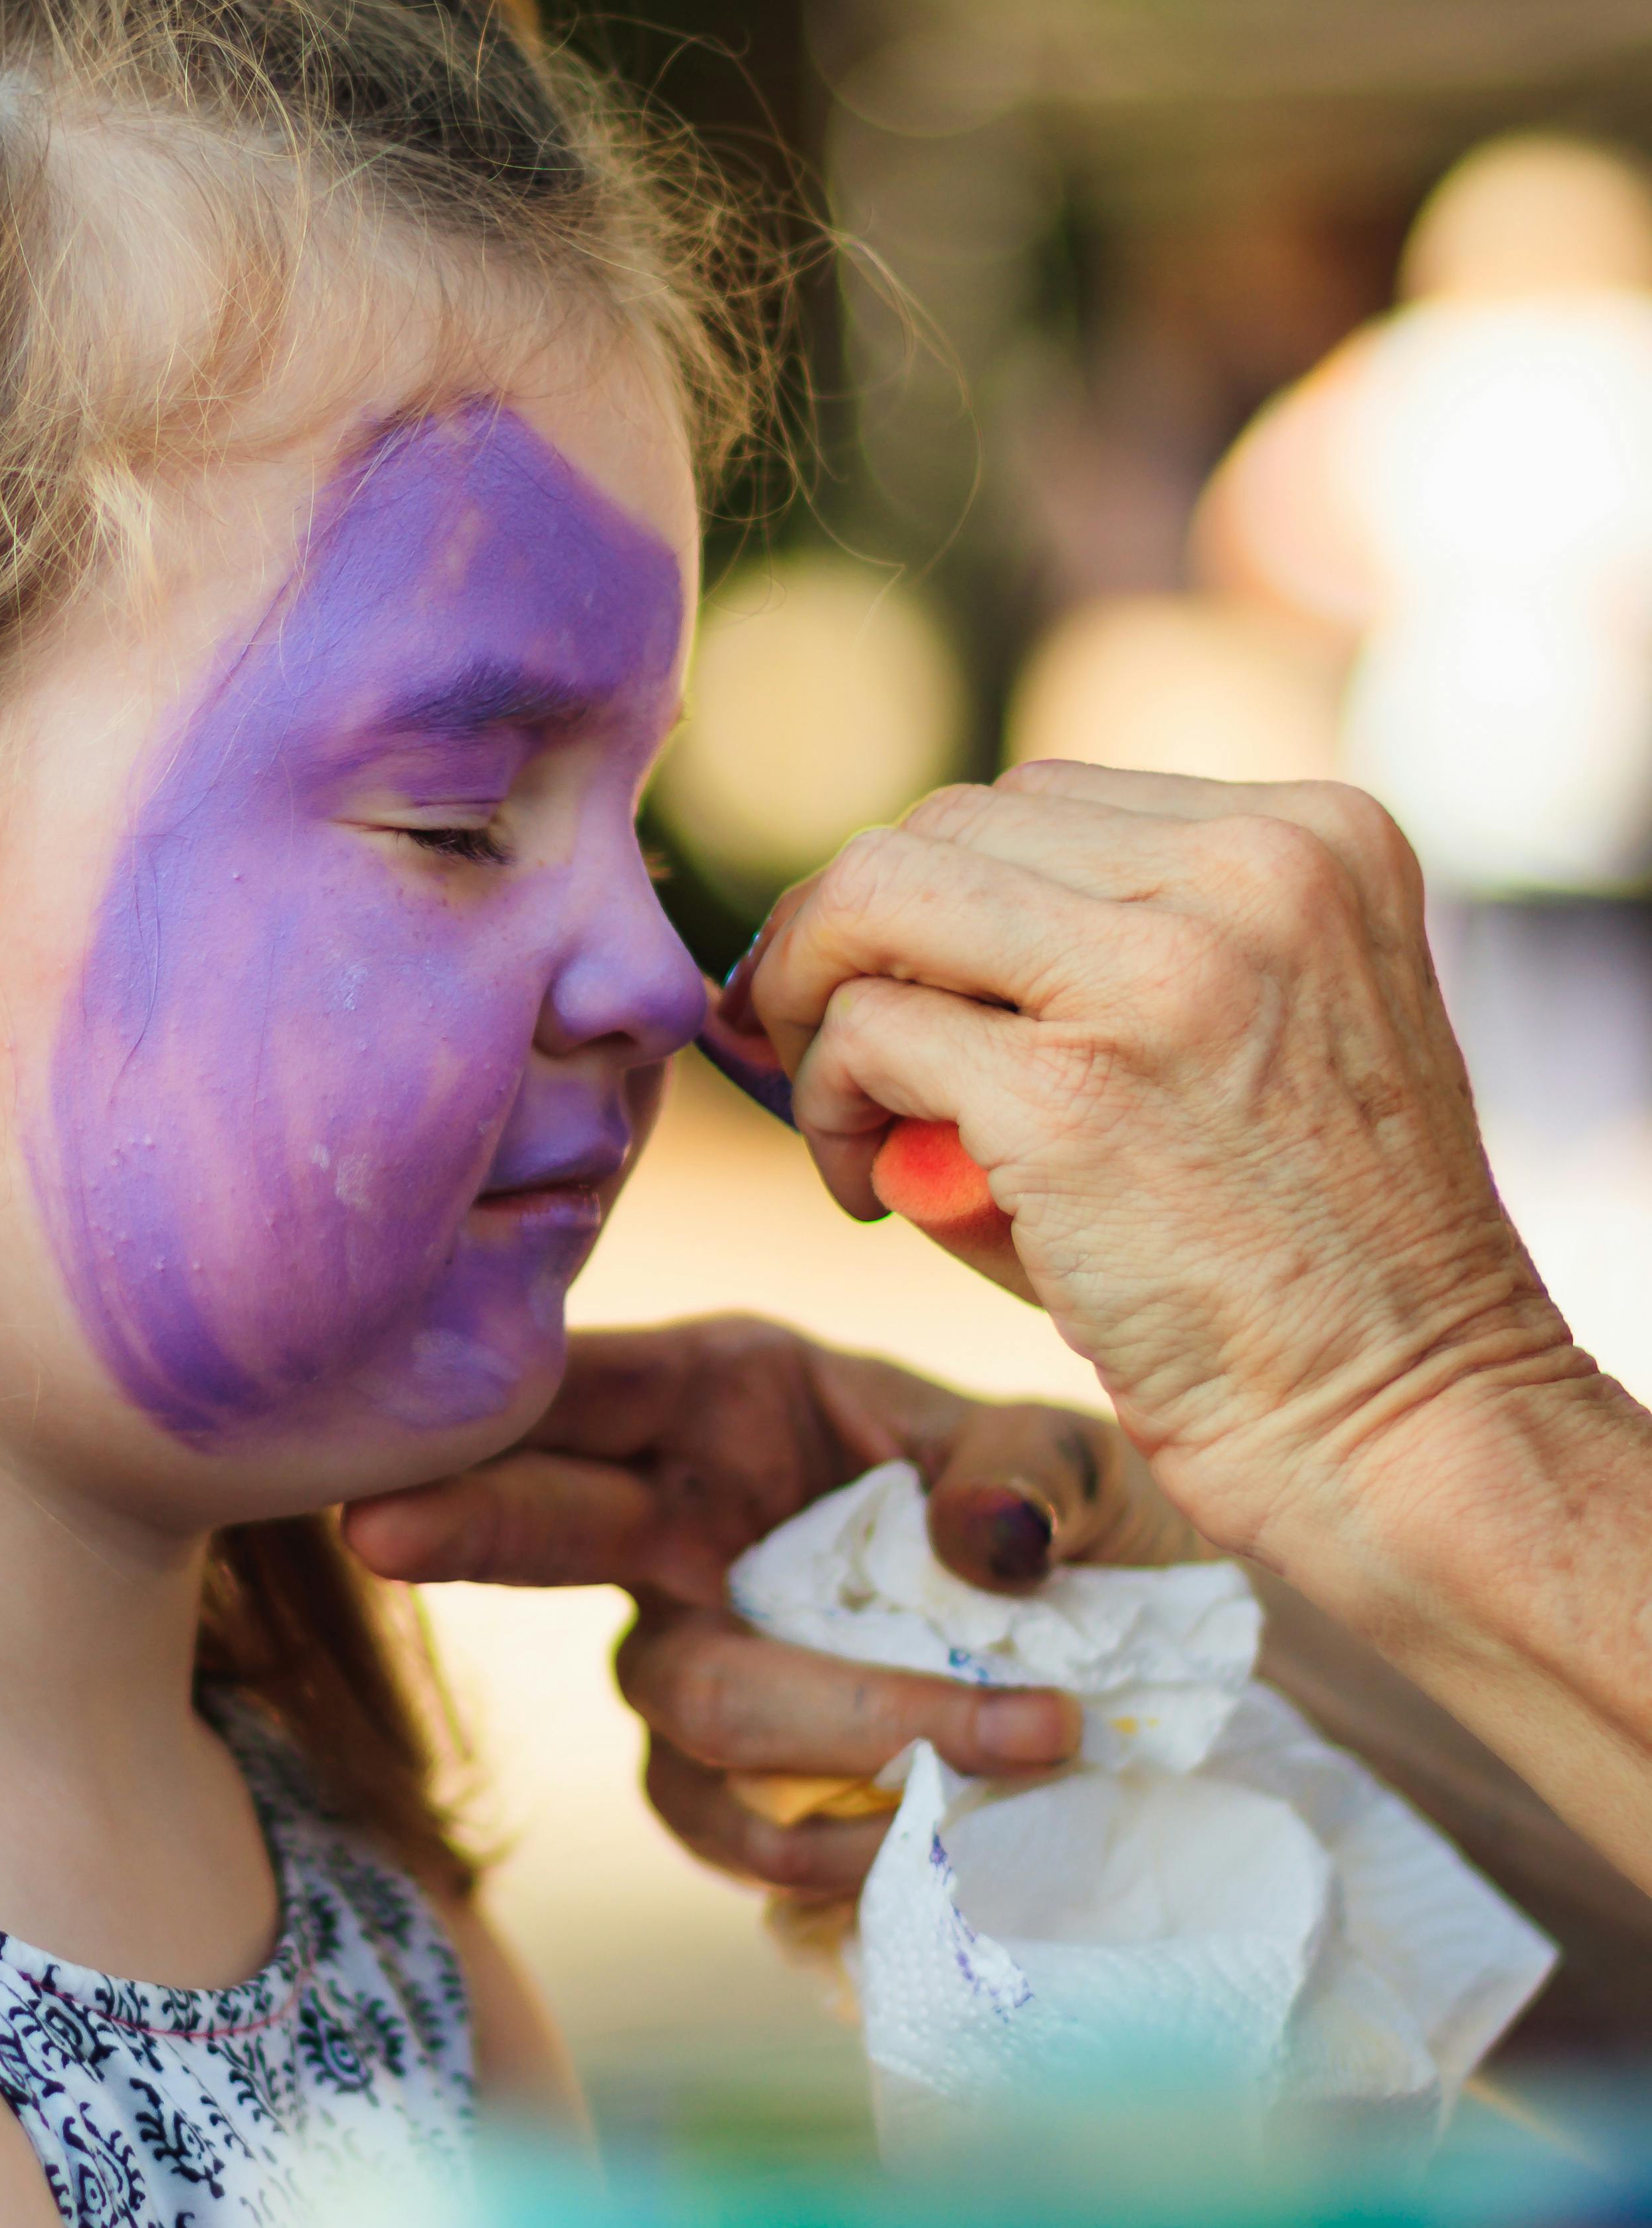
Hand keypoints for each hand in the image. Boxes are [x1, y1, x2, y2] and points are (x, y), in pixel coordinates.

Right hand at [344, 1315, 1191, 1902]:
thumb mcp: (1075, 1454)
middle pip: (543, 1523)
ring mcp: (687, 1640)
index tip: (432, 1403)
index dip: (505, 1399)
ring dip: (839, 1733)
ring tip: (1018, 1743)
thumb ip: (1027, 1474)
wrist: (1128, 1647)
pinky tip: (924, 1829)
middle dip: (460, 1524)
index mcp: (725, 1394)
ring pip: (687, 1698)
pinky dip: (815, 1834)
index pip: (589, 1385)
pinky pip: (715, 1813)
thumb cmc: (1071, 1513)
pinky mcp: (724, 1762)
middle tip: (372, 1529)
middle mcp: (673, 1508)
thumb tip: (983, 1547)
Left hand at [731, 765, 1597, 1584]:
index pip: (1042, 804)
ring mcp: (1161, 975)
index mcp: (1317, 837)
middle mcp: (1252, 870)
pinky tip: (869, 1190)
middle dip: (856, 934)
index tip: (893, 983)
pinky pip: (864, 1034)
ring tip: (851, 1121)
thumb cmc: (1315, 1263)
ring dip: (816, 1001)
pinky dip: (829, 1105)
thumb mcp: (1262, 1035)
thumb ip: (1113, 958)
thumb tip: (866, 945)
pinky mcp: (1069, 1096)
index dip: (936, 896)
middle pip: (947, 828)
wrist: (1410, 1423)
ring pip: (876, 894)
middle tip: (837, 1054)